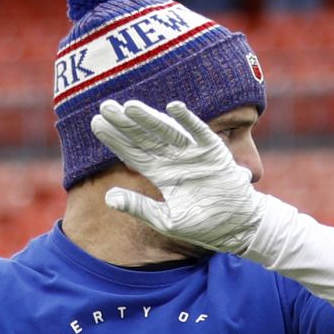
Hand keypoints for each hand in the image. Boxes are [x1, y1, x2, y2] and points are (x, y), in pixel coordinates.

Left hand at [90, 99, 268, 254]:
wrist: (237, 227)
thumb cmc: (202, 225)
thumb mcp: (165, 221)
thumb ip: (139, 208)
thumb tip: (108, 198)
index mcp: (160, 174)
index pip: (132, 152)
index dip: (114, 139)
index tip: (96, 123)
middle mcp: (173, 160)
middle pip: (145, 138)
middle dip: (125, 123)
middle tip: (105, 106)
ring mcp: (193, 154)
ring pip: (167, 132)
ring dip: (149, 119)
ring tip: (129, 106)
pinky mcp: (214, 153)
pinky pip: (200, 133)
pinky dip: (189, 121)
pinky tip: (174, 108)